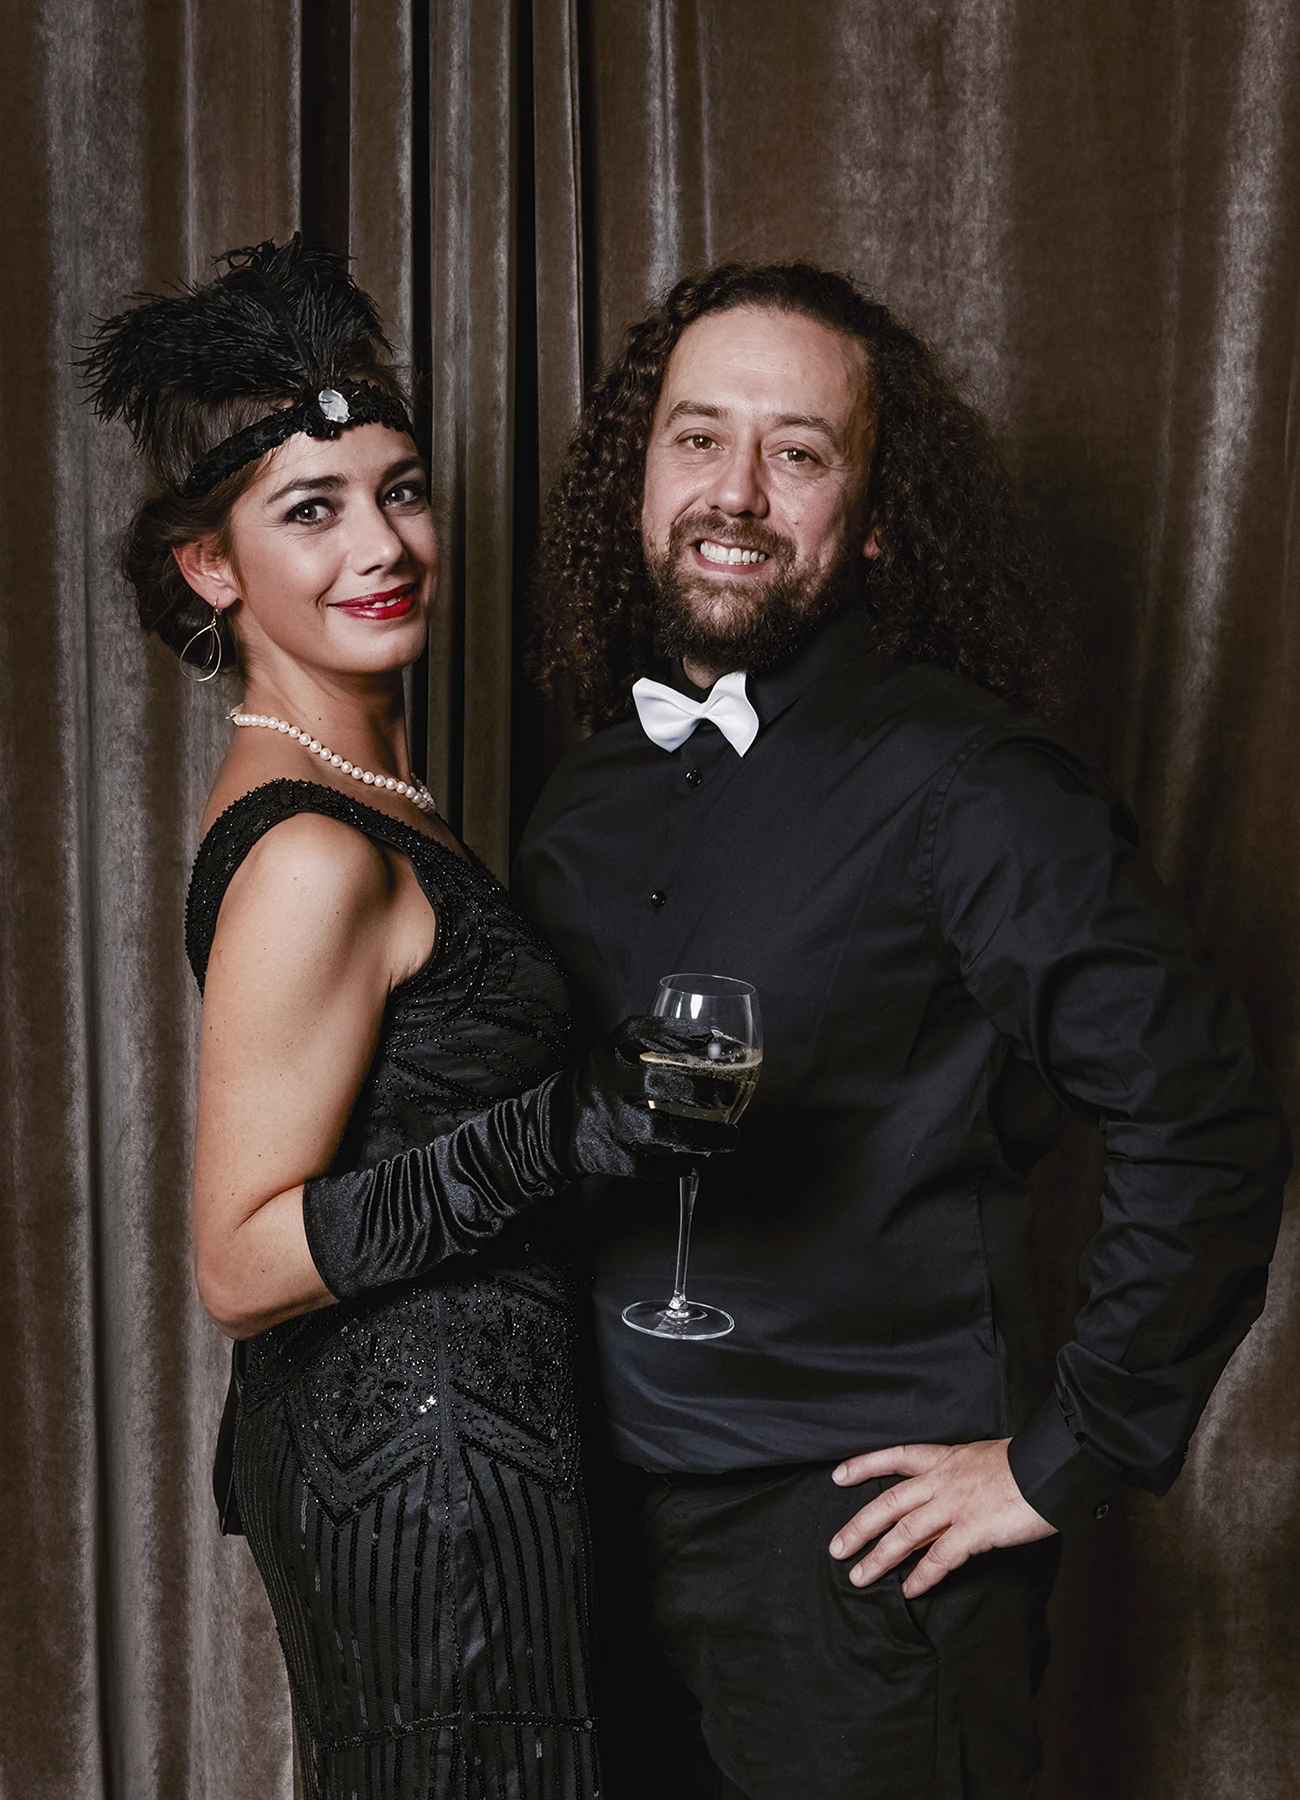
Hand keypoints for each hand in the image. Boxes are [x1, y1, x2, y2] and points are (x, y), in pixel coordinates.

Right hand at [565, 1016, 740, 1178]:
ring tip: (731, 1138)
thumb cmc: (602, 1085)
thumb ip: (651, 1046)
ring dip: (702, 1135)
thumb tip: (711, 1042)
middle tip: (727, 1095)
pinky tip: (700, 1163)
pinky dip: (679, 1166)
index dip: (677, 1032)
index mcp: (609, 1052)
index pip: (641, 1032)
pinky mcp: (608, 1155)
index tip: (709, 1037)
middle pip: (654, 1082)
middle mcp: (606, 1083)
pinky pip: (648, 1166)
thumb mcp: (613, 1054)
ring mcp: (607, 1121)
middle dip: (698, 1089)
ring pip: (659, 1128)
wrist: (555, 1125)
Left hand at [827, 1439, 1056, 1597]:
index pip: (896, 1457)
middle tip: (835, 1549)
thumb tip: (944, 1498)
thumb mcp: (984, 1460)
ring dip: (879, 1557)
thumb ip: (961, 1478)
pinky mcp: (974, 1530)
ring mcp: (956, 1505)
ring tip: (859, 1577)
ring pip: (905, 1533)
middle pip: (889, 1502)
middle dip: (859, 1526)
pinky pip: (940, 1556)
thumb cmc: (1028, 1465)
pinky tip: (909, 1590)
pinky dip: (923, 1575)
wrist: (1053, 1468)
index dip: (865, 1466)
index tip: (838, 1477)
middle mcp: (944, 1480)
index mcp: (946, 1459)